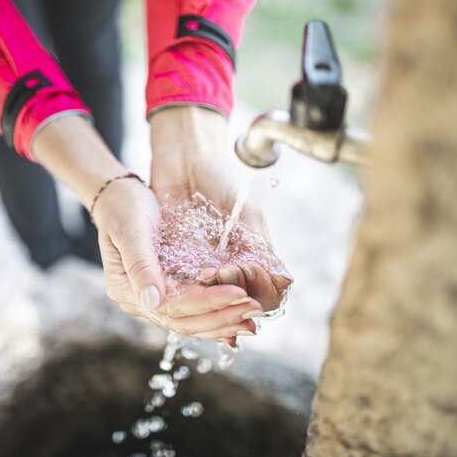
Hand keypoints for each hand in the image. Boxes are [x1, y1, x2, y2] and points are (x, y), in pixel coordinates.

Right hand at [91, 176, 265, 339]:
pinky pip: (191, 311)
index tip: (240, 293)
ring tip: (252, 320)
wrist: (118, 196)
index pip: (173, 306)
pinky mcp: (165, 291)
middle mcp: (139, 300)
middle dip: (221, 317)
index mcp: (126, 289)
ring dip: (222, 321)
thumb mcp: (130, 230)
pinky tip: (237, 317)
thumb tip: (154, 301)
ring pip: (190, 321)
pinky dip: (215, 315)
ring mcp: (152, 299)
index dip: (208, 301)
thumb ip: (140, 265)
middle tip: (254, 310)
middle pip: (184, 321)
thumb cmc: (123, 208)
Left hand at [149, 106, 292, 341]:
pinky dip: (180, 287)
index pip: (265, 292)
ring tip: (202, 275)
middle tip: (222, 272)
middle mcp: (227, 265)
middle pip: (236, 301)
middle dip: (232, 295)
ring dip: (207, 294)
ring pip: (207, 297)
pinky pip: (178, 283)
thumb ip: (258, 243)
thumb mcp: (243, 208)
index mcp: (251, 255)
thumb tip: (282, 281)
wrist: (185, 155)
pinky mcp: (173, 258)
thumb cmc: (220, 175)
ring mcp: (200, 263)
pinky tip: (178, 279)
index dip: (259, 289)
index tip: (247, 268)